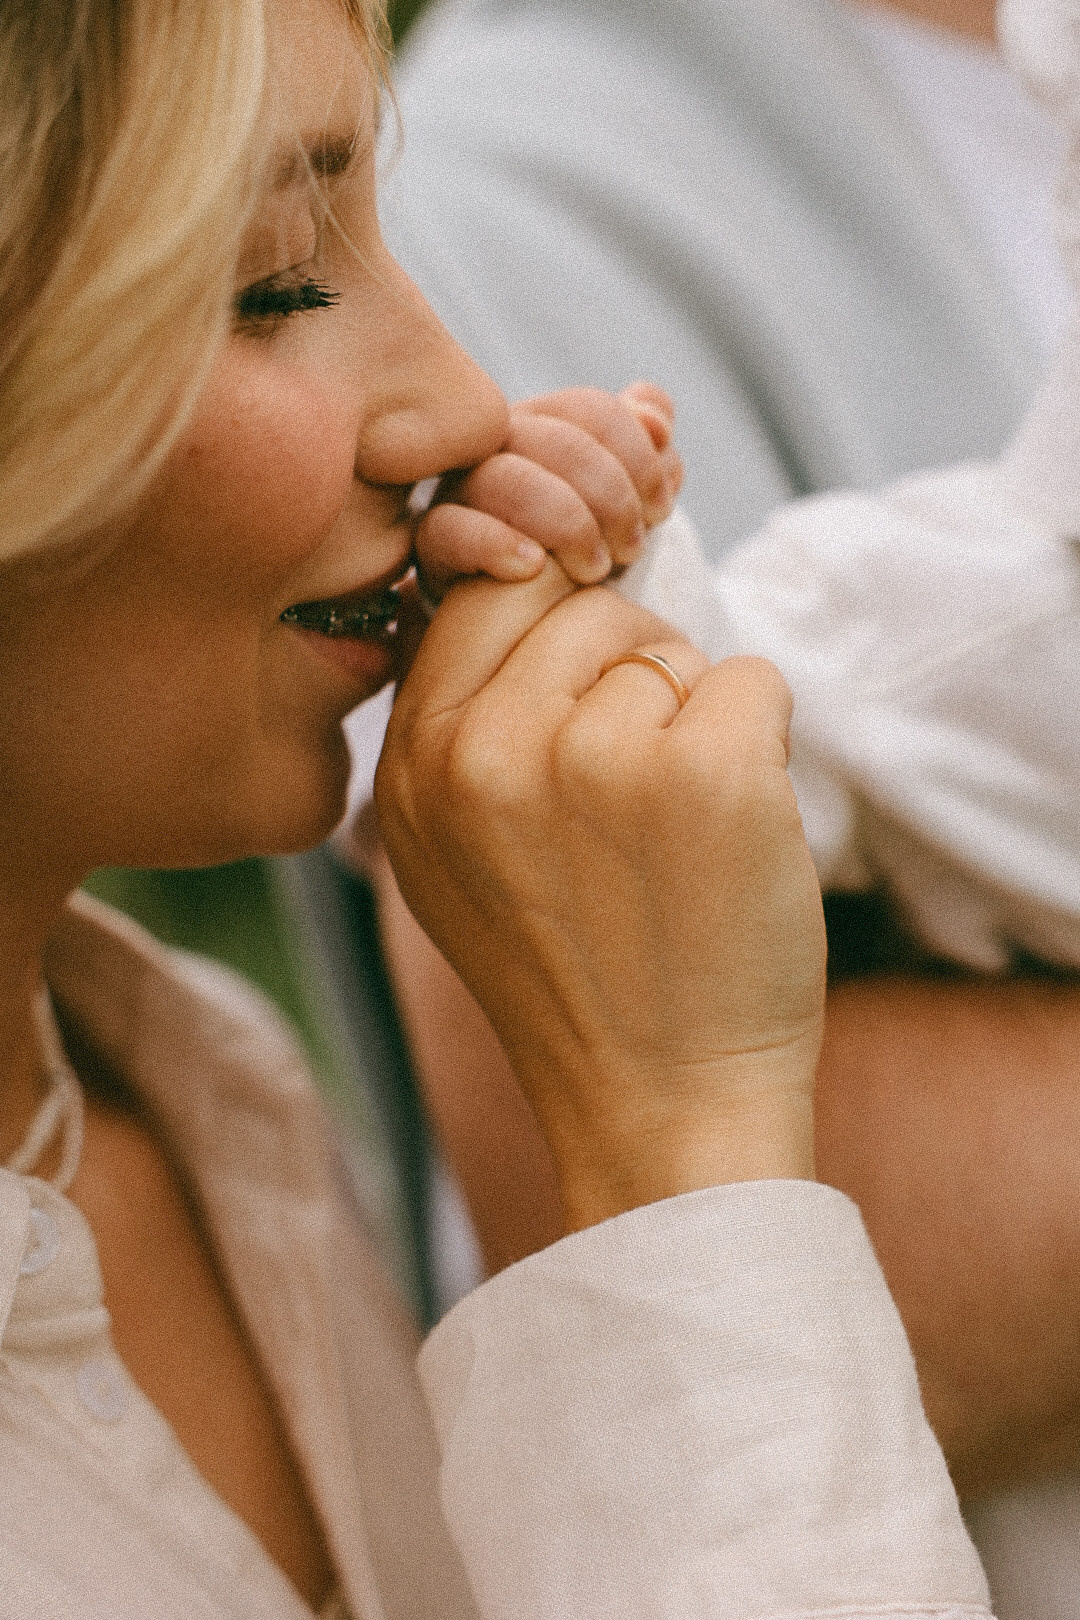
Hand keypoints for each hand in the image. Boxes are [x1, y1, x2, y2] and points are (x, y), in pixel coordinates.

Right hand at [375, 560, 825, 1229]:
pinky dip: (762, 740)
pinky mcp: (705, 772)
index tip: (588, 670)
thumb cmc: (577, 979)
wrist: (663, 1106)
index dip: (546, 611)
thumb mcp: (456, 855)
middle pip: (580, 605)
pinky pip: (752, 678)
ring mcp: (594, 758)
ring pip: (668, 646)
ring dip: (692, 714)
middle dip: (628, 662)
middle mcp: (484, 753)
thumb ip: (468, 727)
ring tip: (675, 830)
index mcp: (414, 768)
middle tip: (642, 777)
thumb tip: (532, 588)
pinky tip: (732, 835)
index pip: (478, 587)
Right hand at [413, 382, 683, 595]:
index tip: (660, 510)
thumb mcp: (630, 505)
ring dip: (566, 521)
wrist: (537, 628)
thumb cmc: (586, 557)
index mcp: (544, 425)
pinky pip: (449, 531)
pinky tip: (535, 567)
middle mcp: (496, 449)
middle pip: (552, 439)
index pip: (588, 410)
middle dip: (608, 494)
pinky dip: (494, 544)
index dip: (636, 455)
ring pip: (505, 479)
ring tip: (596, 567)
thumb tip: (654, 414)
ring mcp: (460, 493)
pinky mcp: (434, 545)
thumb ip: (648, 451)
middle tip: (632, 547)